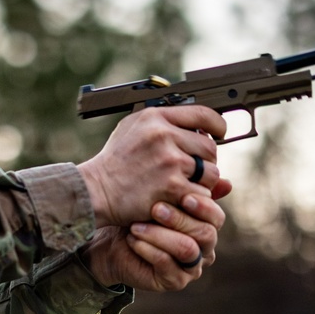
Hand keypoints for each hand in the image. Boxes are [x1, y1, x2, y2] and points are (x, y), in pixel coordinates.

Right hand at [77, 106, 226, 227]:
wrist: (95, 190)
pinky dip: (193, 199)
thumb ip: (164, 124)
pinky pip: (201, 193)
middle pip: (209, 147)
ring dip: (202, 183)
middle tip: (192, 170)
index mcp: (154, 118)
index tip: (219, 133)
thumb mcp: (132, 130)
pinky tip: (178, 199)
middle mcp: (163, 135)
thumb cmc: (114, 163)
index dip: (217, 125)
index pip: (202, 114)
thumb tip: (202, 130)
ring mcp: (169, 161)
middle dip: (205, 161)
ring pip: (210, 172)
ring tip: (184, 186)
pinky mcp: (171, 186)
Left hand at [78, 192, 225, 291]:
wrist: (112, 242)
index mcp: (207, 227)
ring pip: (186, 249)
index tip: (183, 196)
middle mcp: (204, 249)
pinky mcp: (174, 281)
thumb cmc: (139, 216)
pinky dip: (149, 249)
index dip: (203, 207)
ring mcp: (191, 267)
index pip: (216, 218)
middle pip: (205, 234)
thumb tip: (226, 183)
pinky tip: (133, 239)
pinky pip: (166, 264)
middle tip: (156, 209)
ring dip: (160, 235)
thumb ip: (186, 188)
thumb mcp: (159, 197)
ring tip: (137, 226)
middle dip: (180, 220)